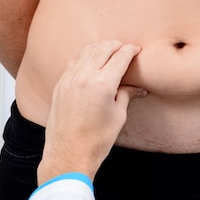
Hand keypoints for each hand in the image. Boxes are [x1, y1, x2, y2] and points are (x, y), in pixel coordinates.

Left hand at [37, 40, 145, 182]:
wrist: (68, 154)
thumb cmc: (96, 140)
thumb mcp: (118, 117)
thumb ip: (127, 95)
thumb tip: (139, 88)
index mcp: (103, 84)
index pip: (120, 57)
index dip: (130, 51)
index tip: (136, 50)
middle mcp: (84, 77)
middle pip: (103, 49)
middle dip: (116, 45)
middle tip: (124, 48)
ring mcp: (69, 79)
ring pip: (87, 52)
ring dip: (100, 48)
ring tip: (109, 50)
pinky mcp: (60, 85)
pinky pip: (74, 62)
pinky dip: (85, 56)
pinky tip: (91, 60)